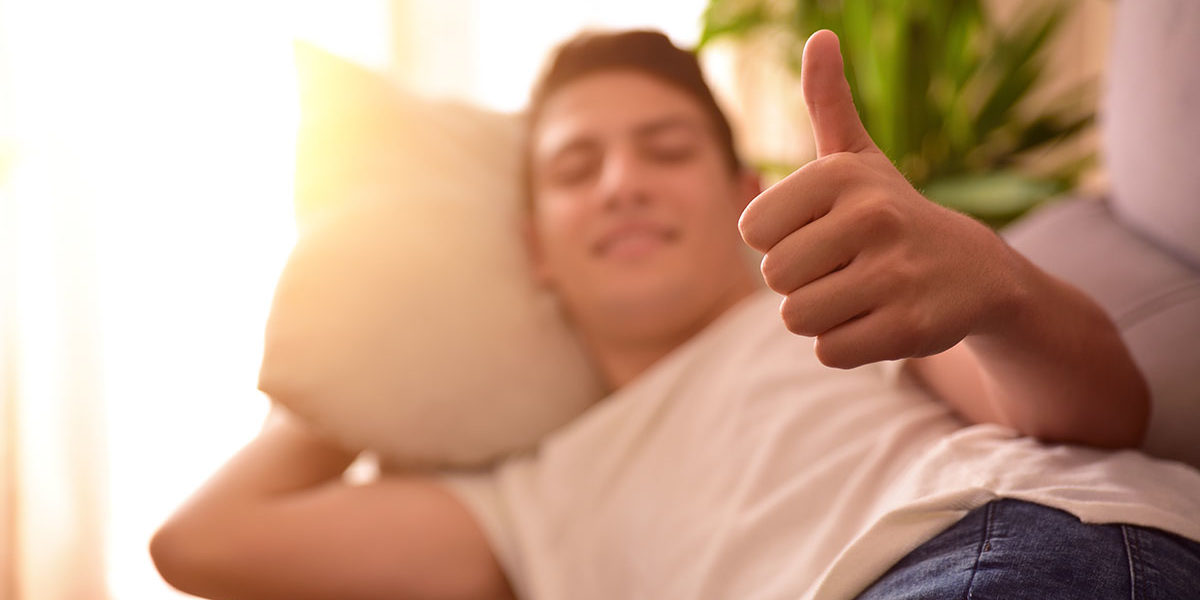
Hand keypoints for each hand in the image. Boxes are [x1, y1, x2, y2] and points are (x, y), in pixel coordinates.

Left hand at [739, 30, 1023, 368]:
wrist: (974, 271)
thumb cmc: (890, 213)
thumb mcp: (858, 156)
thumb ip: (828, 101)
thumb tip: (821, 36)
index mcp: (842, 174)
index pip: (752, 230)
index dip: (779, 240)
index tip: (821, 231)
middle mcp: (871, 217)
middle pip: (773, 278)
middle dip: (800, 281)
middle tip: (843, 267)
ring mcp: (894, 274)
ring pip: (797, 318)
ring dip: (821, 314)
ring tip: (861, 291)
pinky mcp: (909, 328)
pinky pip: (829, 351)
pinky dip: (845, 344)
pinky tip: (878, 318)